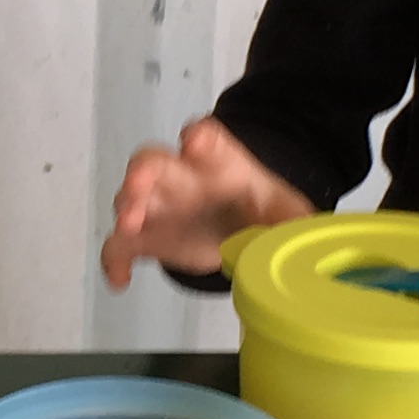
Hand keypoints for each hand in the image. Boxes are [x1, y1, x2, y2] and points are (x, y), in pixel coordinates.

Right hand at [99, 117, 314, 289]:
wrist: (241, 226)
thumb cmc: (258, 208)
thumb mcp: (286, 213)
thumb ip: (294, 222)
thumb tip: (304, 238)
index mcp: (218, 163)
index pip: (206, 139)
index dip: (199, 139)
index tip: (194, 142)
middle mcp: (181, 177)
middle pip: (153, 162)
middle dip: (141, 173)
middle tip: (136, 188)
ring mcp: (159, 205)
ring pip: (129, 197)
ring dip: (125, 210)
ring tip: (129, 228)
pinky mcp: (147, 236)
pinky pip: (120, 245)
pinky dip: (115, 260)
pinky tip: (119, 279)